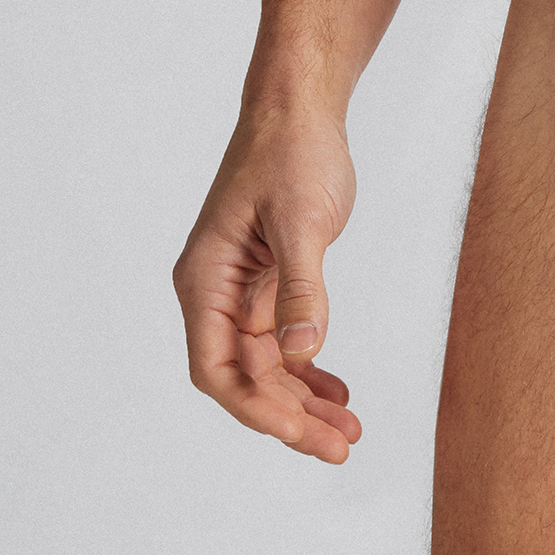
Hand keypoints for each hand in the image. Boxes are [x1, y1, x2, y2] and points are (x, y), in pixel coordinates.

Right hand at [173, 106, 362, 462]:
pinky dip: (309, 369)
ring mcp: (242, 289)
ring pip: (267, 366)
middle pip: (246, 377)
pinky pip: (284, 341)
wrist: (300, 108)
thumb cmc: (293, 153)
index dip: (256, 408)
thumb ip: (302, 287)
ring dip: (304, 401)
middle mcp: (215, 292)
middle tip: (342, 446)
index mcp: (205, 280)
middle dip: (290, 417)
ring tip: (348, 430)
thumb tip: (303, 351)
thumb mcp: (302, 220)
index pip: (218, 368)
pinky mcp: (269, 281)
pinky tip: (338, 391)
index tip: (299, 434)